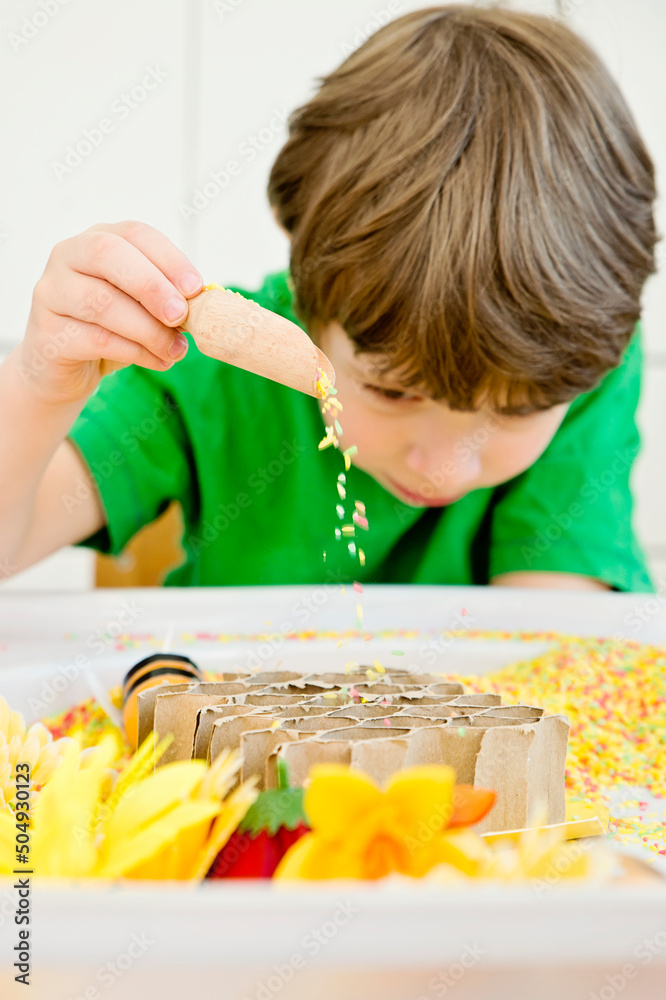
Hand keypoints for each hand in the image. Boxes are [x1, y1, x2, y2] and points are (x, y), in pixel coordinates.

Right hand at [20, 220, 202, 403]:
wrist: (64, 371)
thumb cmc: (110, 331)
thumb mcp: (141, 308)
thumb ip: (165, 299)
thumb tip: (202, 305)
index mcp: (96, 240)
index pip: (133, 233)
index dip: (168, 258)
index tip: (196, 287)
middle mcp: (67, 257)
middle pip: (108, 254)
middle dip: (152, 285)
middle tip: (181, 315)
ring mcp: (51, 293)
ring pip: (102, 302)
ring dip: (148, 328)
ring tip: (176, 349)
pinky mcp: (47, 333)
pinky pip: (96, 339)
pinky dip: (135, 352)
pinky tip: (158, 361)